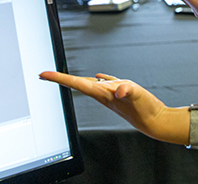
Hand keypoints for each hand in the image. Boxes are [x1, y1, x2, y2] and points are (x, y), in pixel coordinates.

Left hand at [39, 72, 168, 139]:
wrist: (154, 122)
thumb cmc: (145, 110)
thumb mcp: (137, 96)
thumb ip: (128, 91)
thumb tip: (120, 90)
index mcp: (101, 94)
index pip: (75, 83)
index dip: (58, 78)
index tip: (43, 74)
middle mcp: (102, 95)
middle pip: (76, 84)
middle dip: (60, 79)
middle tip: (45, 75)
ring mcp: (110, 95)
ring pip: (88, 84)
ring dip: (76, 80)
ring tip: (65, 77)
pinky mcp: (119, 94)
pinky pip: (105, 83)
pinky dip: (99, 79)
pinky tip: (98, 77)